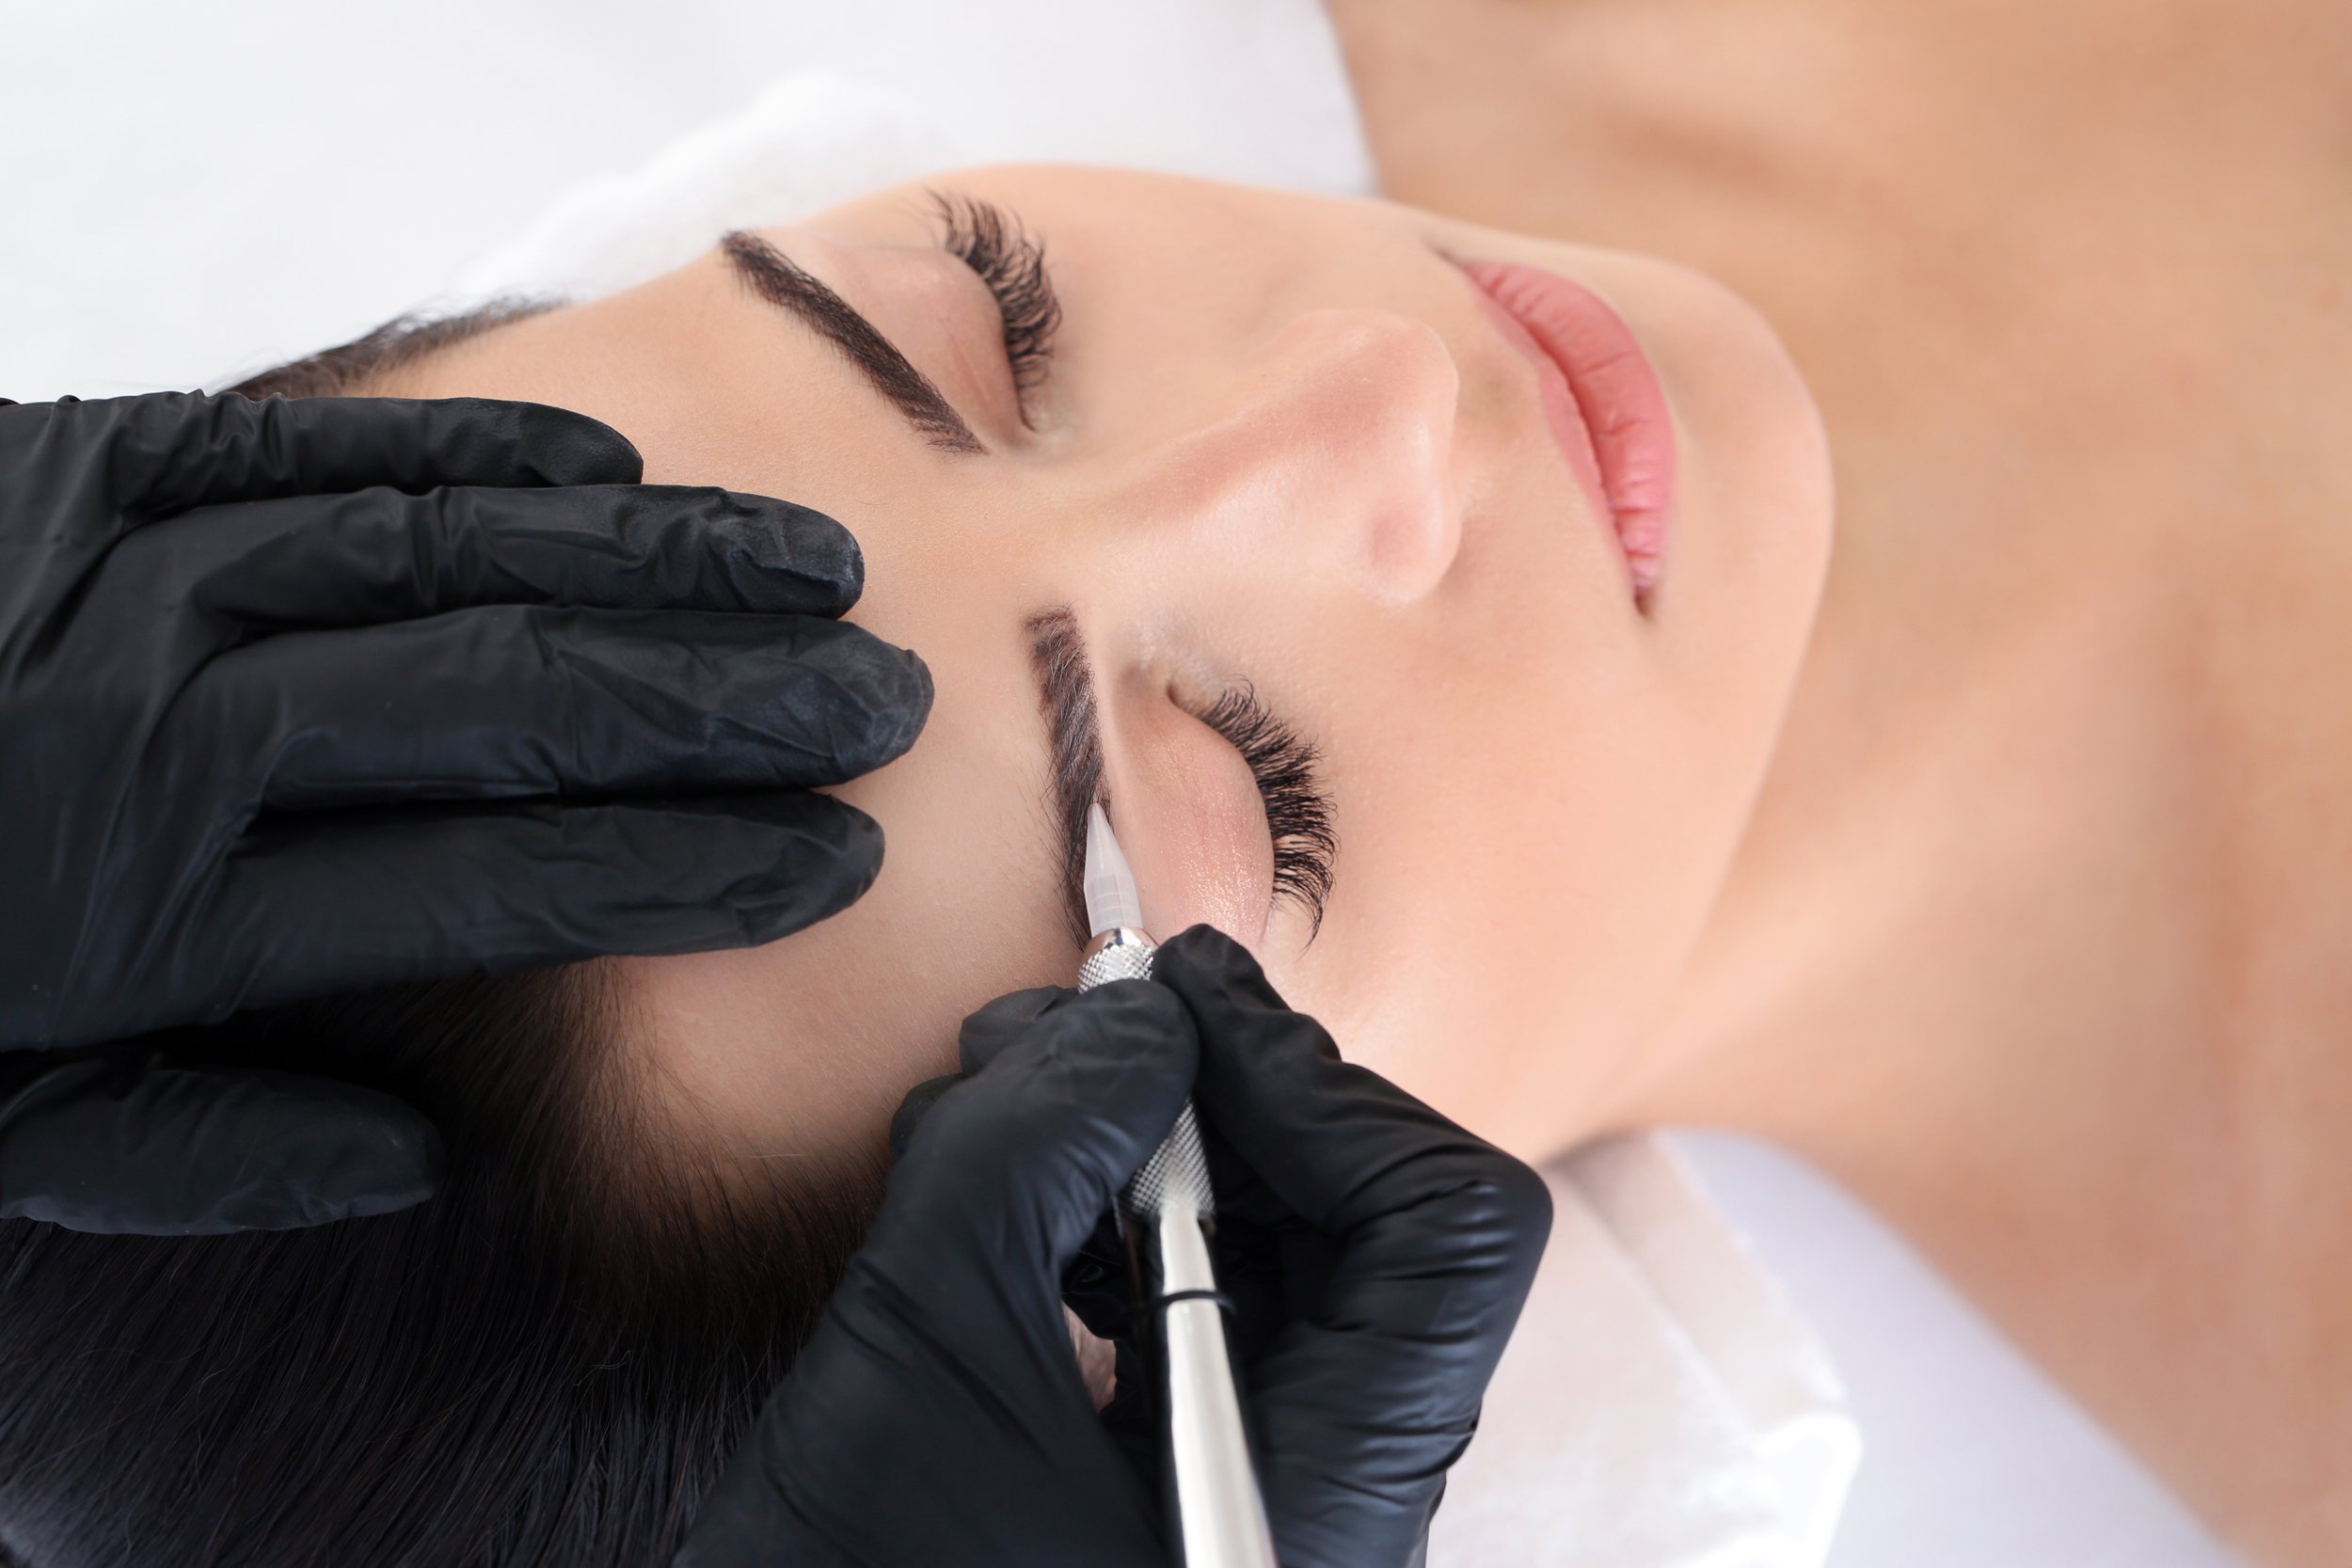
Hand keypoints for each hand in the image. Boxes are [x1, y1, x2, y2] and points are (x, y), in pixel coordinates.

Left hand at [0, 392, 930, 1231]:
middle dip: (723, 702)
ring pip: (450, 559)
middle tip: (878, 701)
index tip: (830, 857)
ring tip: (810, 576)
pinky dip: (485, 459)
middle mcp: (172, 725)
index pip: (498, 877)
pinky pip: (329, 445)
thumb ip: (200, 1146)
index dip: (688, 868)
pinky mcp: (95, 460)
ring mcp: (136, 571)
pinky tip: (618, 481)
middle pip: (511, 700)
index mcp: (159, 911)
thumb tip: (413, 1158)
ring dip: (653, 566)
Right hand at [677, 925, 1551, 1567]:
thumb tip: (1145, 1021)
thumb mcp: (926, 1342)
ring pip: (1299, 1256)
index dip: (1319, 1088)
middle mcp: (1333, 1505)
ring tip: (1023, 1106)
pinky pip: (1230, 1310)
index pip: (1443, 1234)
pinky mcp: (1208, 1479)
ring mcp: (1275, 1494)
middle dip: (1228, 1100)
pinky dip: (1139, 1225)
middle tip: (1092, 1026)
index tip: (1181, 1011)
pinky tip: (1037, 1210)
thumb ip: (1034, 1150)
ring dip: (1169, 1151)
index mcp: (1319, 1507)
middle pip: (1374, 1226)